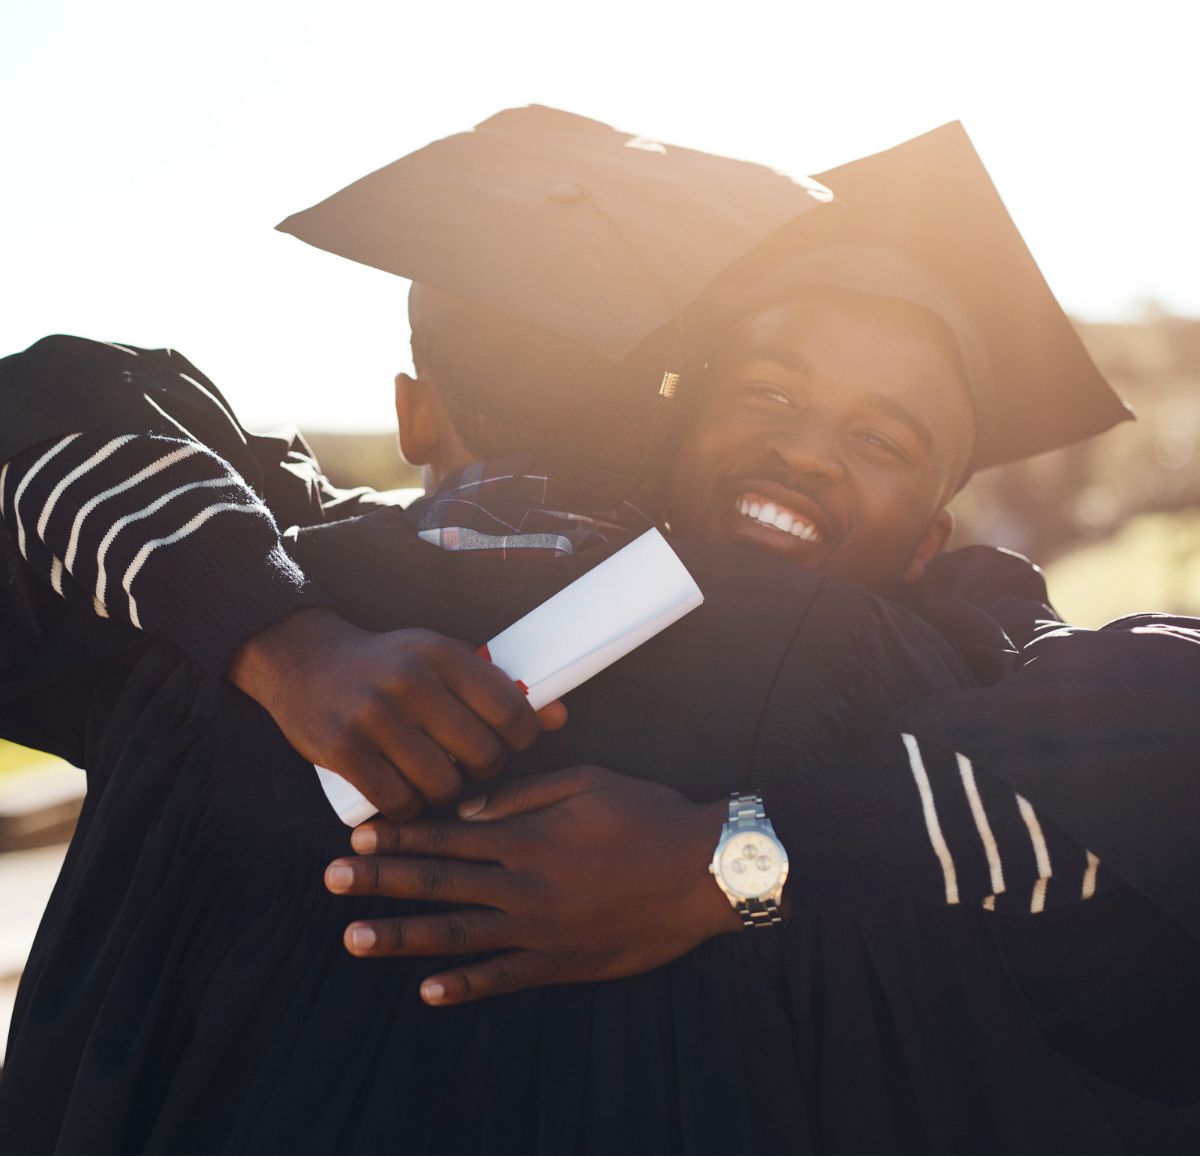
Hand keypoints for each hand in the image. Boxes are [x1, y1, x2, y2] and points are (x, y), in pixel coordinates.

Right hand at [229, 607, 566, 819]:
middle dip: (485, 770)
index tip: (508, 744)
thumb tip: (558, 717)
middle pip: (482, 754)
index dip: (521, 739)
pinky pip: (397, 802)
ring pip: (442, 785)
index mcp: (443, 654)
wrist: (303, 658)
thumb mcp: (442, 660)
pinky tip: (407, 797)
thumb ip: (497, 688)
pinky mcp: (341, 749)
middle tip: (471, 767)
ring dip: (447, 795)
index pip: (511, 710)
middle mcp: (411, 681)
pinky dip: (409, 810)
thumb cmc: (388, 664)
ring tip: (439, 782)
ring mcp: (374, 716)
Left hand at [323, 765, 742, 1003]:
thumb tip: (467, 804)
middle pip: (438, 881)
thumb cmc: (647, 816)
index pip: (446, 833)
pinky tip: (426, 992)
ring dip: (402, 936)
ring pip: (457, 933)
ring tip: (353, 938)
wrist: (703, 871)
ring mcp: (540, 928)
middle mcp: (522, 882)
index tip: (357, 834)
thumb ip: (522, 793)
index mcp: (525, 835)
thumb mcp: (586, 781)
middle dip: (379, 880)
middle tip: (330, 880)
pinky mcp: (563, 962)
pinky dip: (465, 986)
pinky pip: (504, 977)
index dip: (398, 834)